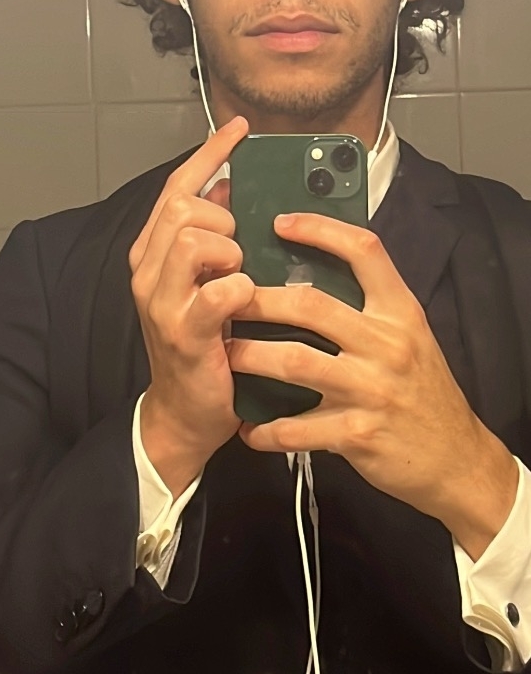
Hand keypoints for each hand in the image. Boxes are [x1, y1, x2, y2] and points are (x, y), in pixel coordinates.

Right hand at [129, 116, 250, 496]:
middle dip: (222, 219)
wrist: (185, 411)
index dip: (209, 155)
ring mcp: (160, 302)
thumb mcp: (201, 279)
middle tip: (237, 251)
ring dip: (229, 252)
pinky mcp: (183, 333)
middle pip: (182, 207)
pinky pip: (219, 290)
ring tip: (238, 277)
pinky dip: (240, 290)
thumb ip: (211, 235)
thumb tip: (230, 186)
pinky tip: (245, 304)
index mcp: (153, 252)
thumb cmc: (203, 341)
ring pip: (193, 239)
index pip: (176, 187)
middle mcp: (147, 271)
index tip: (240, 130)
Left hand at [227, 213, 517, 557]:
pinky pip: (296, 428)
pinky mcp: (358, 434)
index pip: (363, 251)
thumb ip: (371, 306)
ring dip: (250, 356)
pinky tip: (247, 428)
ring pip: (294, 361)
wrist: (458, 460)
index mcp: (400, 312)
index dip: (320, 229)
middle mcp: (387, 343)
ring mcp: (371, 389)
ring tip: (225, 354)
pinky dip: (265, 429)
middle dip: (259, 300)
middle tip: (224, 298)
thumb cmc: (425, 391)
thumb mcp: (410, 335)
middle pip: (311, 304)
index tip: (280, 222)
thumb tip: (313, 271)